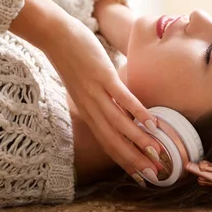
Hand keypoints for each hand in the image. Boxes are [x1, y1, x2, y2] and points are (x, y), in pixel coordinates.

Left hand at [11, 0, 161, 183]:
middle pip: (114, 141)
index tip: (140, 175)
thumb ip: (99, 99)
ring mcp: (96, 93)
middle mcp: (91, 108)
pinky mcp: (102, 77)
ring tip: (156, 153)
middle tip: (154, 174)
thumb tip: (118, 106)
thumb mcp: (83, 85)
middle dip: (135, 159)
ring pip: (119, 124)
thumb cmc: (72, 57)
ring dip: (138, 140)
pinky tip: (150, 122)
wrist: (54, 35)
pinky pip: (122, 98)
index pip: (107, 143)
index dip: (124, 160)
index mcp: (87, 111)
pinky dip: (137, 111)